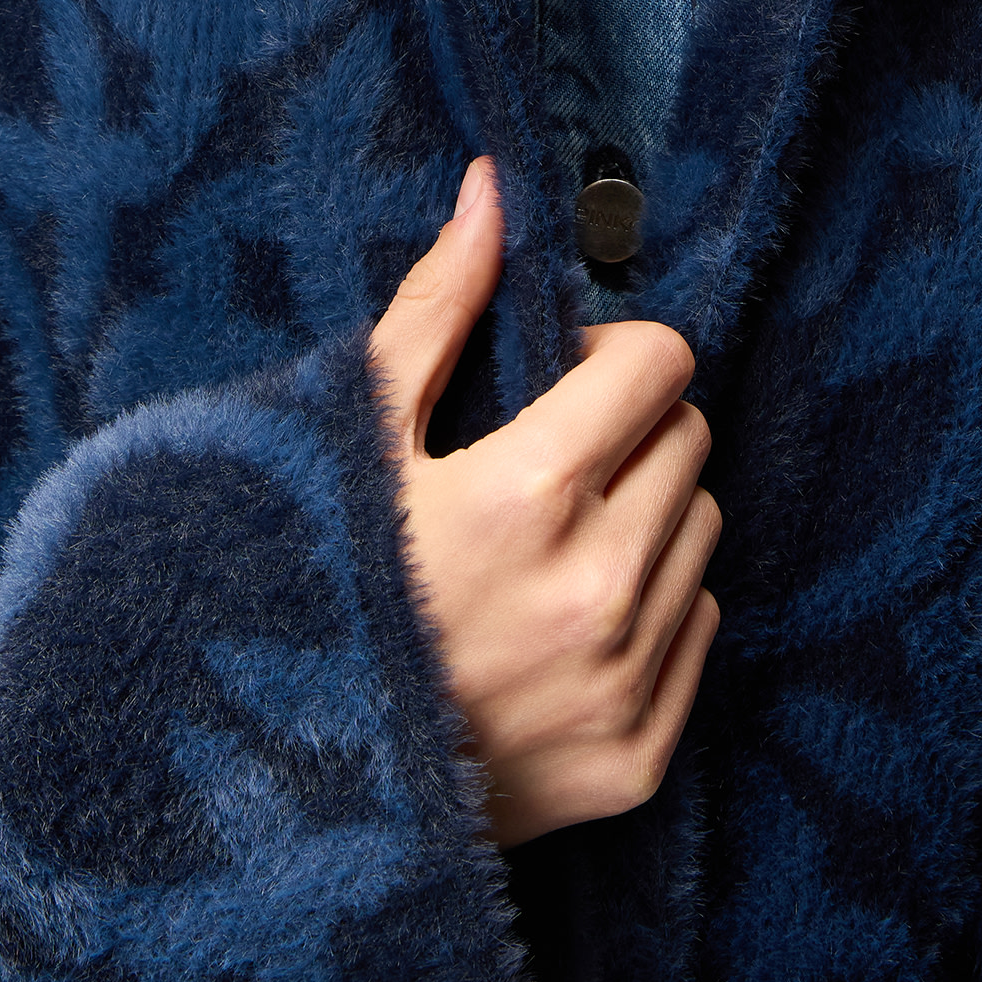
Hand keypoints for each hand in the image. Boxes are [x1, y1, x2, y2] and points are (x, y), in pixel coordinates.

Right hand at [369, 159, 720, 847]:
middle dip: (630, 430)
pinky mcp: (636, 757)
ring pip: (702, 531)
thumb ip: (438, 310)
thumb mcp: (353, 439)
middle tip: (547, 460)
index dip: (611, 355)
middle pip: (688, 441)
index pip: (660, 365)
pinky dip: (651, 607)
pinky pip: (699, 626)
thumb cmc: (305, 588)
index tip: (559, 380)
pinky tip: (559, 621)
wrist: (280, 791)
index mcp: (528, 495)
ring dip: (645, 515)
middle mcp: (595, 590)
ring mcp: (622, 681)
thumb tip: (493, 190)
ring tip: (546, 546)